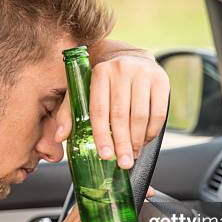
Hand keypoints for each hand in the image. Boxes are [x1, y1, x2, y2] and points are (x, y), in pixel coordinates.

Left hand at [55, 42, 169, 169]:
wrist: (132, 58)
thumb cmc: (106, 82)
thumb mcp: (83, 91)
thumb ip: (69, 112)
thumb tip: (60, 135)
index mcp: (99, 73)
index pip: (99, 110)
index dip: (102, 135)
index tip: (105, 154)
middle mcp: (121, 69)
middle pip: (121, 116)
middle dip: (122, 144)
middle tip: (122, 162)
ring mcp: (143, 73)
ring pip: (140, 116)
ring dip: (137, 141)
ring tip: (132, 154)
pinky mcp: (161, 80)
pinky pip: (158, 113)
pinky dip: (152, 131)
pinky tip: (144, 140)